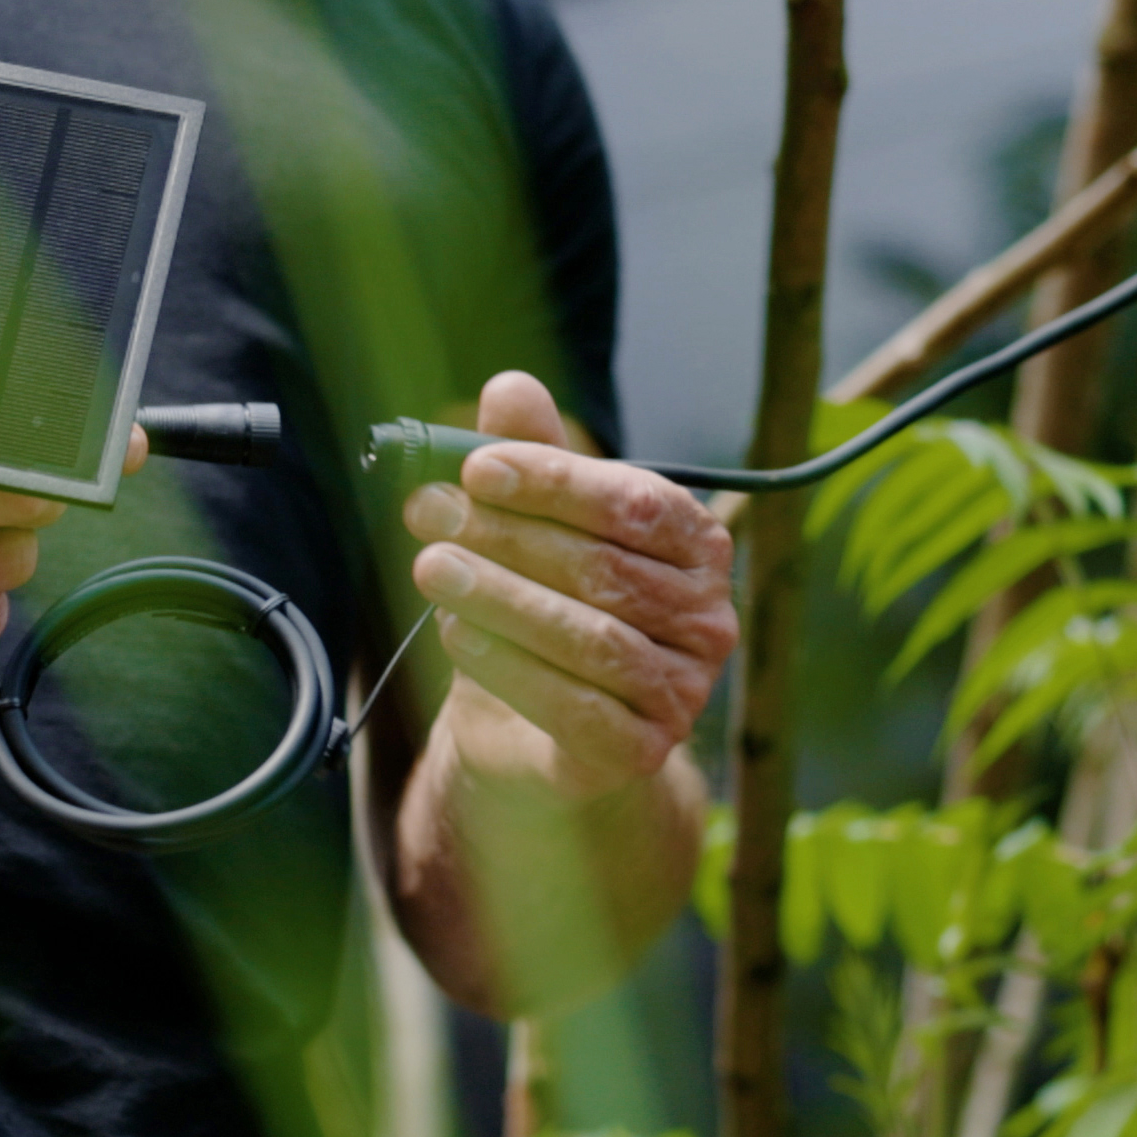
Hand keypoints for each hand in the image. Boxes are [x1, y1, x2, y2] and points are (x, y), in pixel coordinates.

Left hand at [404, 372, 737, 798]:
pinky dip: (510, 667)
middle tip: (428, 513)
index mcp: (697, 547)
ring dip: (501, 598)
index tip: (476, 468)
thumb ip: (530, 458)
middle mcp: (709, 618)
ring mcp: (684, 690)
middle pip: (606, 569)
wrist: (533, 731)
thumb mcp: (531, 528)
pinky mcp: (643, 751)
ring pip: (591, 637)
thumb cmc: (543, 610)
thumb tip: (509, 385)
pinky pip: (575, 707)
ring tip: (429, 570)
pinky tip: (457, 635)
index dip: (555, 481)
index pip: (636, 502)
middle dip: (508, 537)